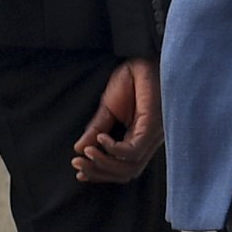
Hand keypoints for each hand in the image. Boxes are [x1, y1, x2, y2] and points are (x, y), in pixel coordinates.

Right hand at [69, 57, 160, 185]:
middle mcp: (149, 142)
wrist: (141, 56)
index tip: (79, 173)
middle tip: (78, 165)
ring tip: (86, 153)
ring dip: (104, 163)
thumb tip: (79, 149)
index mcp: (139, 139)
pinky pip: (133, 150)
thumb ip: (97, 129)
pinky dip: (114, 149)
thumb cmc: (131, 80)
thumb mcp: (108, 107)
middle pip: (127, 173)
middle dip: (99, 172)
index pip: (123, 169)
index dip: (101, 174)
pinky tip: (100, 139)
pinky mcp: (154, 125)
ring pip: (130, 166)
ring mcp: (153, 136)